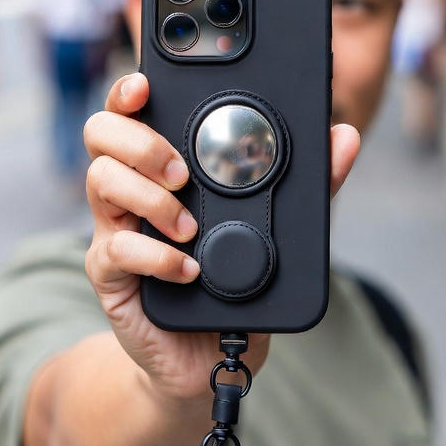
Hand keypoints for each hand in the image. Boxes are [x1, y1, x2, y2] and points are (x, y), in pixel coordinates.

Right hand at [84, 72, 359, 408]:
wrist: (206, 359)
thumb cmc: (234, 287)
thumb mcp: (279, 232)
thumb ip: (310, 184)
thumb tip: (344, 137)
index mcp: (161, 169)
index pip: (132, 113)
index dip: (129, 91)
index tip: (146, 86)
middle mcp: (131, 193)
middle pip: (101, 135)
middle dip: (140, 142)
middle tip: (182, 173)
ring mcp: (116, 232)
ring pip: (101, 182)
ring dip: (150, 198)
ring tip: (188, 227)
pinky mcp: (112, 277)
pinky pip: (115, 250)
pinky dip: (156, 256)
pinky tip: (187, 268)